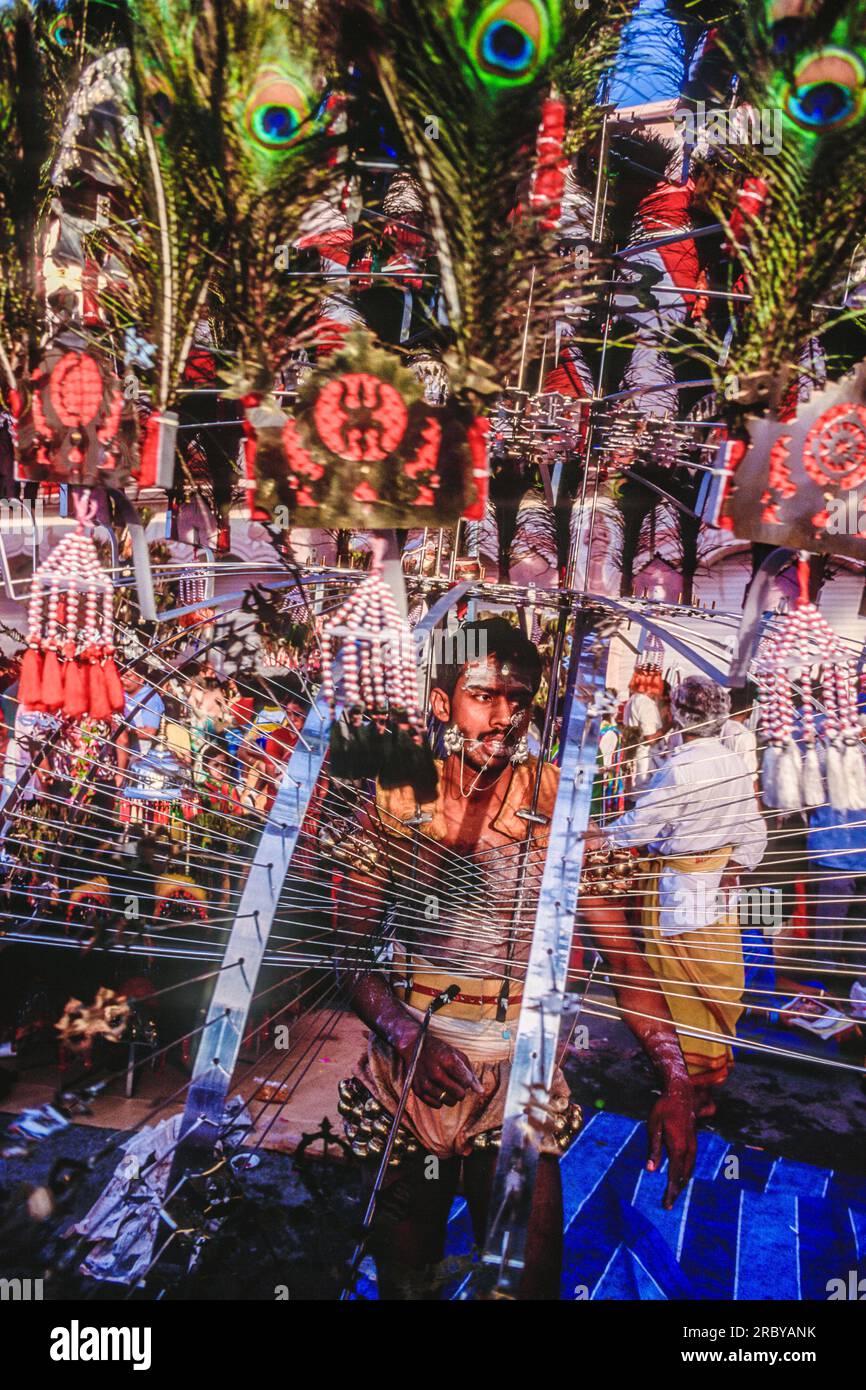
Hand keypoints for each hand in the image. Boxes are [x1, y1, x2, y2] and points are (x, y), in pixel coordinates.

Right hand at [408, 1035, 483, 1108]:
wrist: (413, 1046)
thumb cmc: (439, 1050)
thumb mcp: (457, 1056)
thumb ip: (471, 1074)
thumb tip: (481, 1092)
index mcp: (448, 1061)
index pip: (467, 1082)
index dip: (467, 1080)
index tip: (462, 1076)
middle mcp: (436, 1073)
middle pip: (459, 1095)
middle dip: (461, 1090)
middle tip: (456, 1083)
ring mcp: (426, 1082)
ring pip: (449, 1102)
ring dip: (451, 1096)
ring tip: (447, 1085)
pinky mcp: (418, 1090)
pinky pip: (437, 1105)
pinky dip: (440, 1100)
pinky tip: (438, 1089)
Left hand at [646, 1082, 695, 1209]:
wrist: (681, 1094)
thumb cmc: (664, 1109)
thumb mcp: (653, 1127)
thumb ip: (653, 1149)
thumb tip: (650, 1170)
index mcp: (678, 1147)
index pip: (675, 1175)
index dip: (671, 1191)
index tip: (667, 1205)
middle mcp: (688, 1149)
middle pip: (683, 1176)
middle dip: (676, 1191)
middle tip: (668, 1206)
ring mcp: (693, 1146)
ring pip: (688, 1171)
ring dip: (681, 1183)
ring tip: (673, 1195)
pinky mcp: (693, 1142)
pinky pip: (690, 1163)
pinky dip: (685, 1174)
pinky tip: (680, 1178)